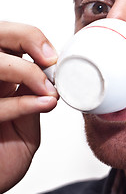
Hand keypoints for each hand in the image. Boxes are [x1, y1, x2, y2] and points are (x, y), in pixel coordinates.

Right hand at [0, 21, 58, 193]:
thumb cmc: (4, 156)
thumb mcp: (25, 123)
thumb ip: (32, 97)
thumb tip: (52, 76)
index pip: (5, 38)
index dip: (28, 37)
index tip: (52, 56)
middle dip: (23, 38)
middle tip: (48, 61)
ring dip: (25, 71)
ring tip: (48, 91)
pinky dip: (21, 102)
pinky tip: (43, 104)